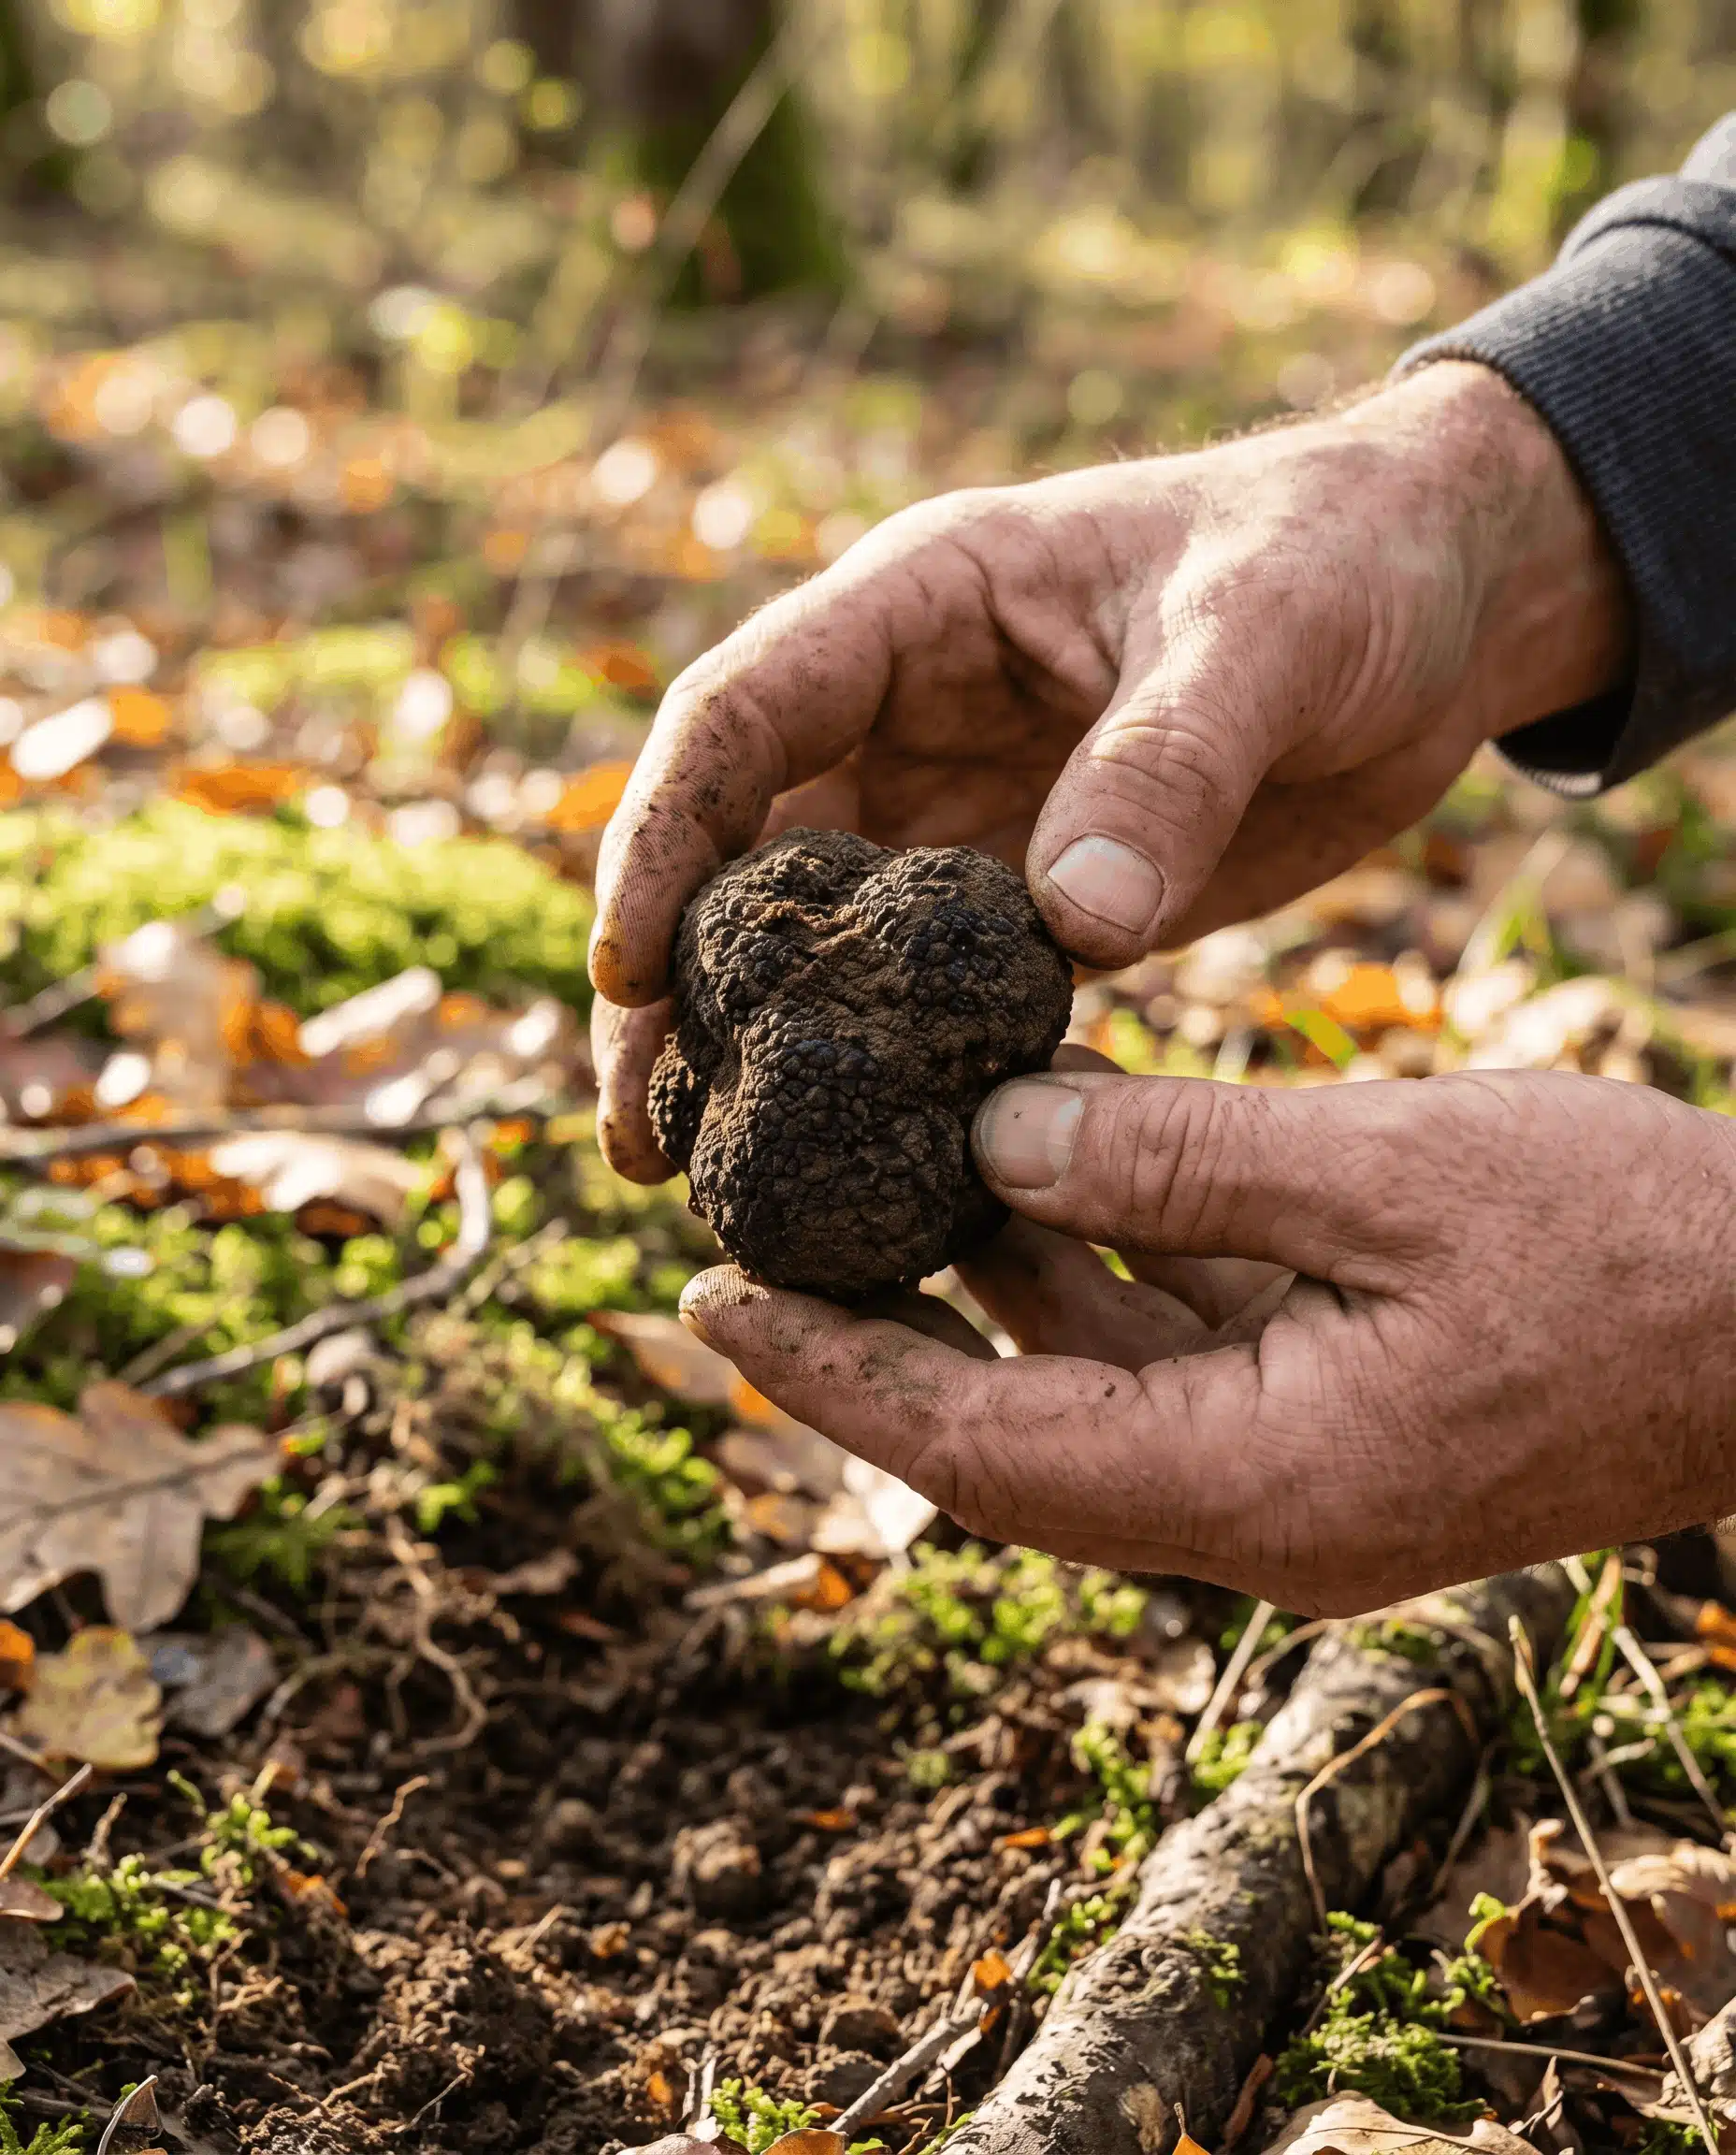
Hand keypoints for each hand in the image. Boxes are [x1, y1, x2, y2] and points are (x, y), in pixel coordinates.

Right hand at [590, 360, 1627, 1178]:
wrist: (1442, 599)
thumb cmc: (1346, 558)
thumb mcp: (1270, 632)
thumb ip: (1168, 763)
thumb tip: (1074, 923)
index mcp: (919, 610)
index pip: (738, 717)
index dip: (662, 839)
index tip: (628, 975)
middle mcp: (909, 715)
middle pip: (739, 854)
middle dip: (675, 990)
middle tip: (638, 1131)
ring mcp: (963, 813)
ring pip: (815, 944)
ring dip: (760, 1053)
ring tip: (708, 1179)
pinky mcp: (1031, 899)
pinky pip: (932, 997)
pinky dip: (888, 1079)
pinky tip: (866, 1175)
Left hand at [676, 1071, 1735, 1615]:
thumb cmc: (1625, 1251)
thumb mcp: (1391, 1172)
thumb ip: (1181, 1161)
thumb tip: (991, 1142)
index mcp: (1254, 1484)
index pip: (980, 1450)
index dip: (833, 1376)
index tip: (705, 1302)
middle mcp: (1248, 1507)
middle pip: (1003, 1429)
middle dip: (877, 1332)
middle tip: (750, 1229)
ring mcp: (1288, 1468)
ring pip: (1076, 1380)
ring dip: (976, 1287)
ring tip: (863, 1174)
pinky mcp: (1324, 1415)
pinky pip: (1162, 1345)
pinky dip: (1087, 1263)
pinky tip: (1029, 1159)